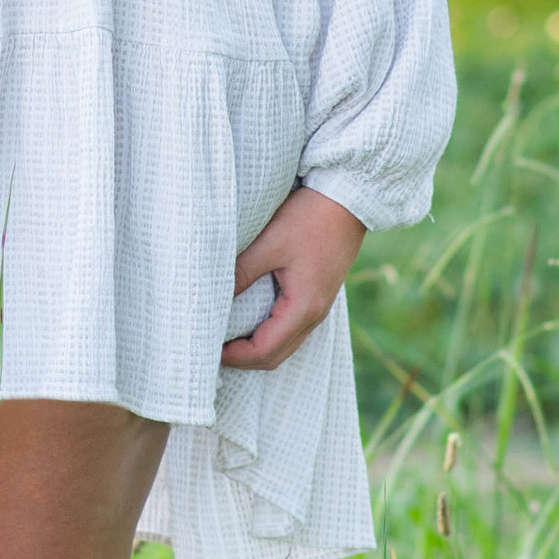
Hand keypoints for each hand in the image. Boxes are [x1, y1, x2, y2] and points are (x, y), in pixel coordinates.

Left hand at [222, 183, 364, 370]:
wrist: (349, 197)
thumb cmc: (310, 217)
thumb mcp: (270, 243)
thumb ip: (241, 272)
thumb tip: (212, 296)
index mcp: (304, 306)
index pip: (265, 349)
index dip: (235, 356)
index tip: (209, 350)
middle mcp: (315, 314)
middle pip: (277, 356)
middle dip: (244, 360)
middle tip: (213, 352)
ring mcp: (319, 305)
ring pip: (286, 344)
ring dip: (257, 349)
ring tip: (227, 341)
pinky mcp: (318, 294)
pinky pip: (292, 328)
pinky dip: (270, 335)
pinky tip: (250, 323)